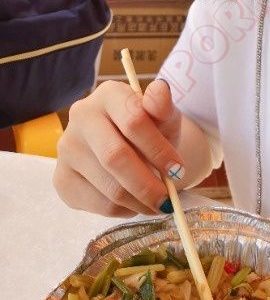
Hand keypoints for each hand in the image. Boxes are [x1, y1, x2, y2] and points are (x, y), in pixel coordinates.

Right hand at [53, 79, 183, 217]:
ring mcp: (66, 148)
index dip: (159, 150)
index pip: (133, 121)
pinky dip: (124, 210)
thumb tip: (161, 89)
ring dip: (139, 201)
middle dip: (147, 184)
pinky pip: (97, 203)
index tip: (178, 170)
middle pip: (115, 157)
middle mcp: (81, 116)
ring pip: (107, 185)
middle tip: (168, 200)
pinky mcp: (62, 178)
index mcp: (109, 94)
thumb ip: (164, 106)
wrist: (134, 147)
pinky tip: (136, 203)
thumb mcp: (166, 116)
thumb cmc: (153, 129)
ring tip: (157, 202)